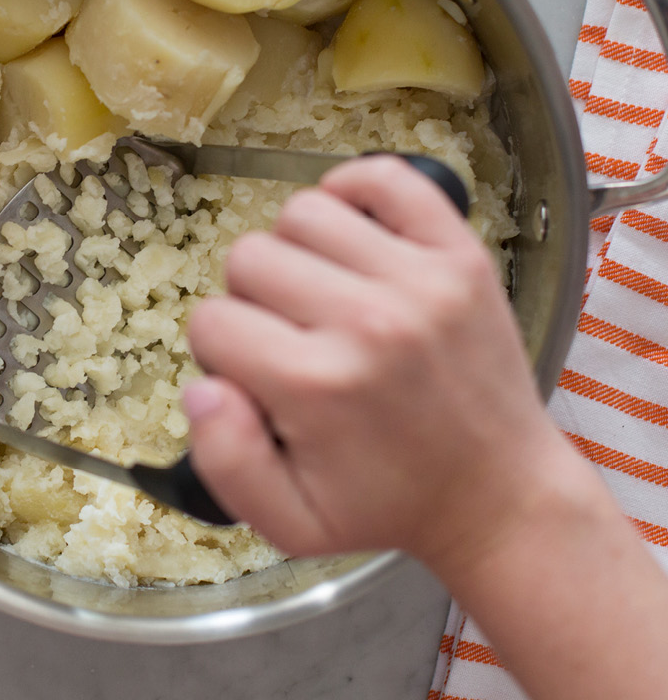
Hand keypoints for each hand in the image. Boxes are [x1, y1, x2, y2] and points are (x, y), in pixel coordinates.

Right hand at [184, 155, 562, 572]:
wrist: (498, 494)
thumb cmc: (385, 504)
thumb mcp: (290, 522)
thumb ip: (225, 461)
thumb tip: (201, 386)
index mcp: (318, 386)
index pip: (211, 320)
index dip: (220, 349)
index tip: (256, 376)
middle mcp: (367, 321)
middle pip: (248, 257)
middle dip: (251, 299)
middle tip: (289, 339)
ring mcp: (420, 279)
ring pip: (302, 212)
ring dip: (295, 251)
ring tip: (320, 294)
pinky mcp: (460, 255)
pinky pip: (387, 178)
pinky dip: (355, 191)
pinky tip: (351, 237)